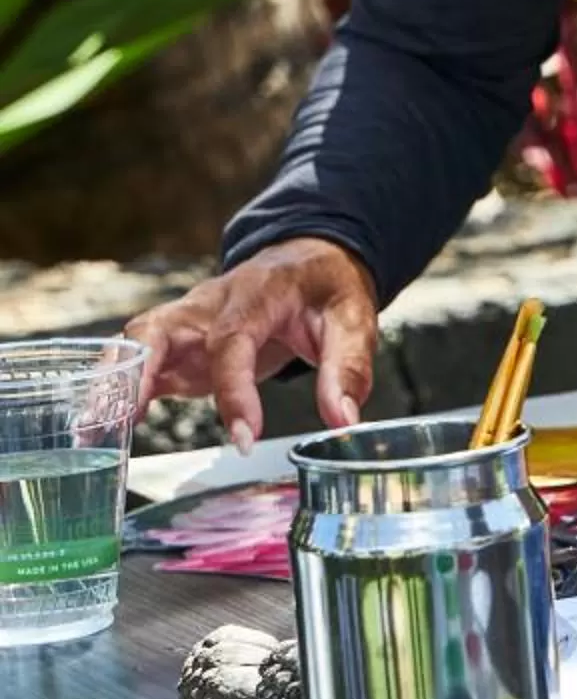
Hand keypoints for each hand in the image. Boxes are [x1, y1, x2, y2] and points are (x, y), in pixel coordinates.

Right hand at [126, 238, 381, 453]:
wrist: (310, 261)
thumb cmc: (328, 289)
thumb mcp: (353, 320)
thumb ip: (348, 368)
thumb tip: (344, 420)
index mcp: (255, 294)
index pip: (232, 341)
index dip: (233, 390)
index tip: (246, 436)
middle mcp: (209, 304)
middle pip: (156, 330)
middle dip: (137, 374)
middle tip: (123, 419)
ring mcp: (188, 322)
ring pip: (137, 343)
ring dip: (116, 383)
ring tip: (100, 430)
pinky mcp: (180, 344)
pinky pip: (142, 363)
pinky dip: (122, 391)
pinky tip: (112, 427)